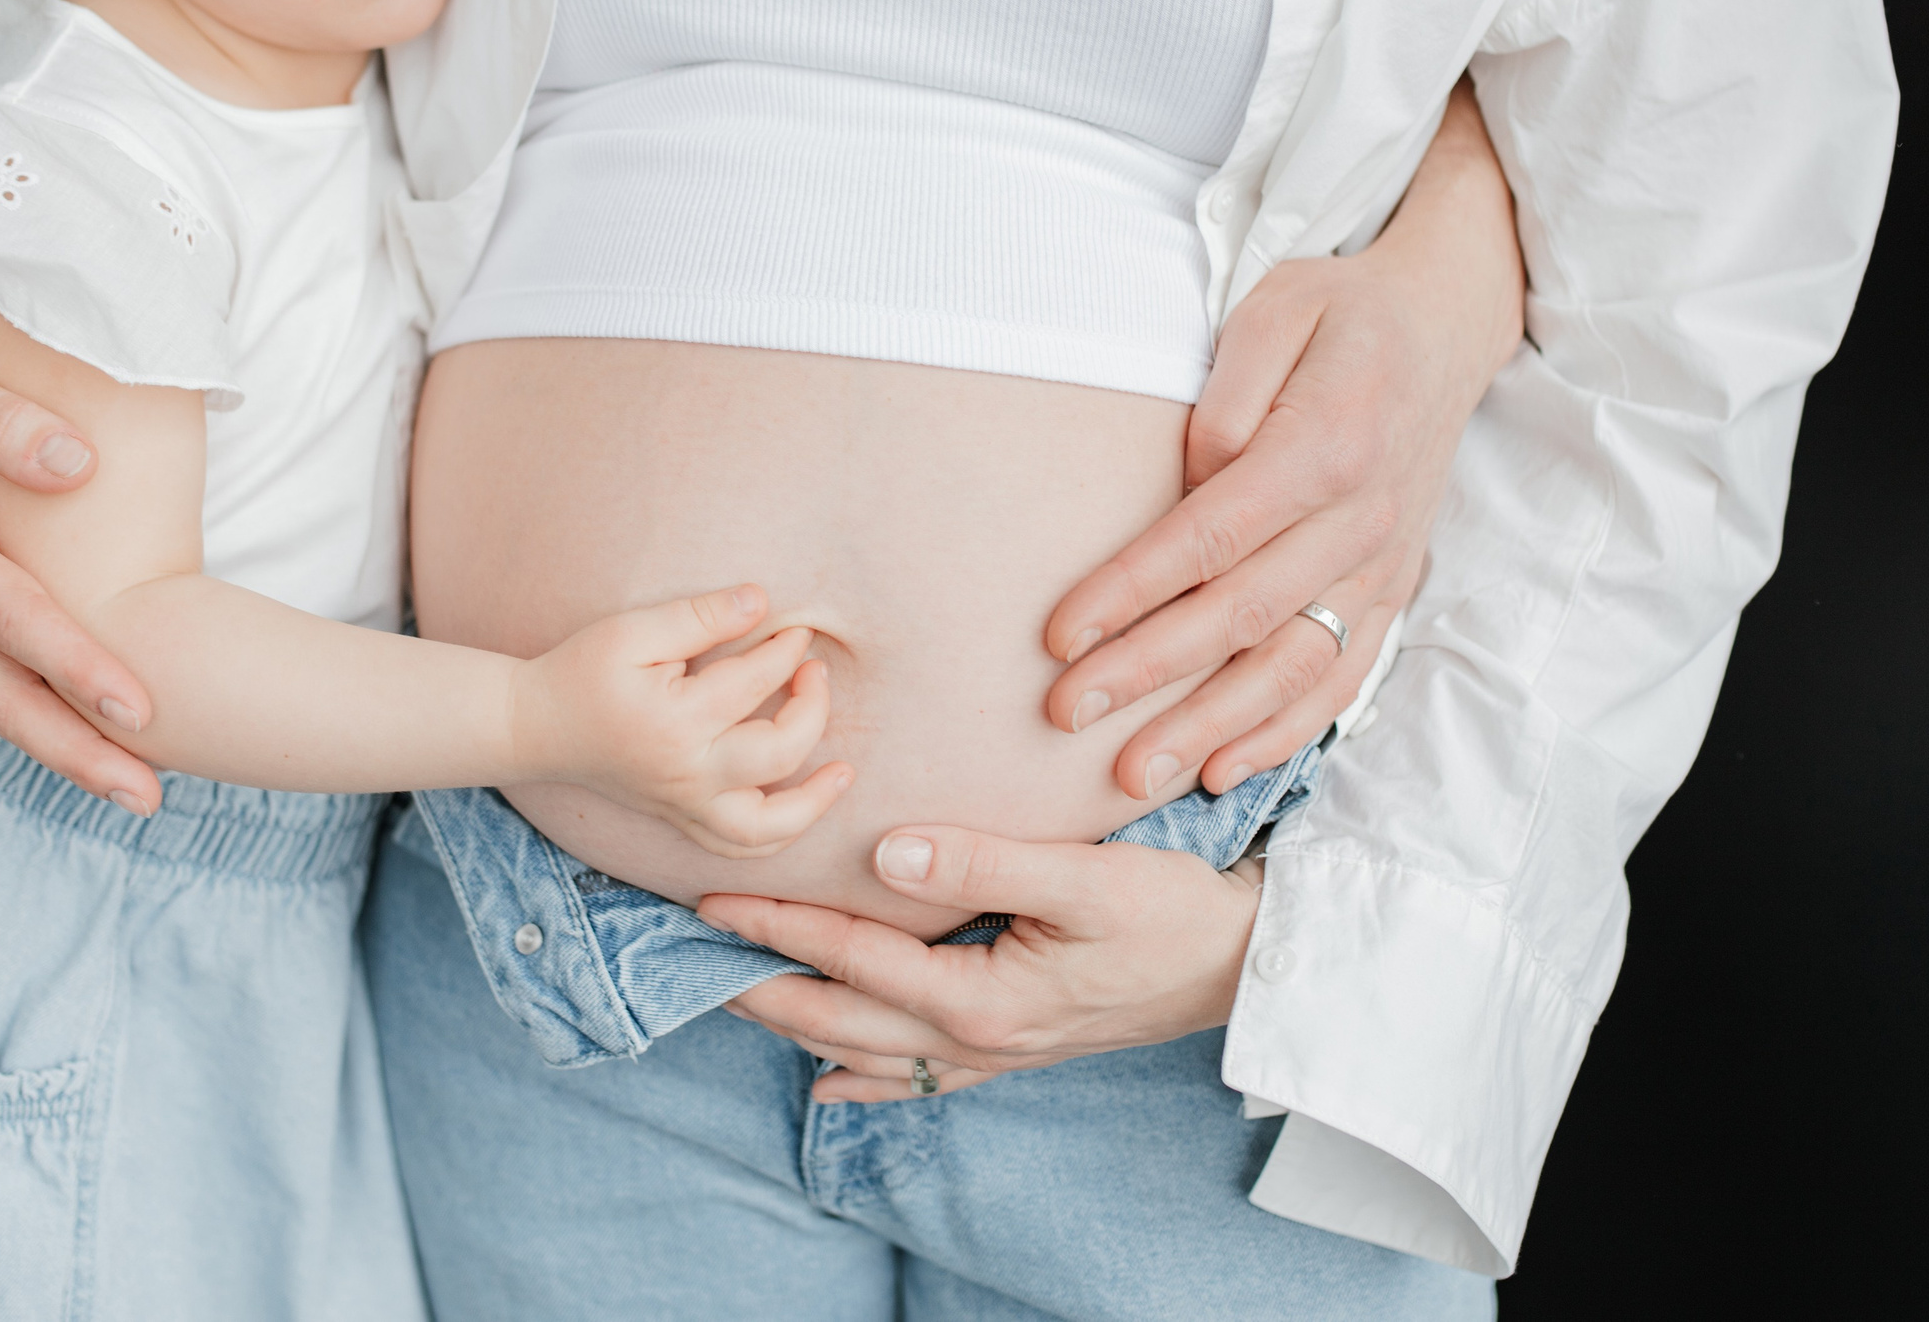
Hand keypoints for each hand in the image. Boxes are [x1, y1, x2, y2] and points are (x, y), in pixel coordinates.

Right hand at [0, 314, 166, 813]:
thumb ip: (5, 421)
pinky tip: (72, 743)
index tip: (140, 710)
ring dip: (52, 750)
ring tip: (127, 789)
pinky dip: (21, 721)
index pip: (11, 620)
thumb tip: (79, 464)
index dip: (75, 668)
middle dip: (71, 752)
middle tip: (147, 798)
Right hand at [516, 584, 850, 857]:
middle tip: (814, 669)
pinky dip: (779, 835)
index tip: (797, 628)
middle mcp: (686, 774)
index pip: (754, 682)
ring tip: (844, 771)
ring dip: (815, 802)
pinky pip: (739, 847)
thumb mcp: (632, 630)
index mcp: (675, 720)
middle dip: (811, 706)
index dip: (786, 650)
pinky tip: (802, 805)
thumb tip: (762, 601)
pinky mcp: (681, 820)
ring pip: (767, 827)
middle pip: (778, 751)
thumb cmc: (582, 672)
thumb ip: (699, 616)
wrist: (536, 727)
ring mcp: (685, 806)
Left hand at [701, 824, 1261, 1101]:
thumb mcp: (1083, 876)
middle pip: (836, 1020)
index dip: (776, 925)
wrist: (1244, 968)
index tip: (712, 899)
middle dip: (757, 988)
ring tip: (730, 996)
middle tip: (684, 957)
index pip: (851, 956)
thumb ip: (982, 861)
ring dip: (794, 1024)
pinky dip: (860, 1077)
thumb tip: (887, 850)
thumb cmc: (1172, 912)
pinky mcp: (1014, 1052)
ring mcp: (993, 1055)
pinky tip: (824, 1077)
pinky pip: (916, 1077)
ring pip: (866, 1051)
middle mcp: (974, 1040)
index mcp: (979, 997)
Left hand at [1045, 79, 1524, 799]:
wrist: (1447, 324)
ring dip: (1210, 725)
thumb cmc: (1339, 310)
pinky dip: (1284, 730)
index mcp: (1325, 444)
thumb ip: (1227, 394)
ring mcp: (1381, 563)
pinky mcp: (1391, 589)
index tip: (1058, 636)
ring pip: (1291, 664)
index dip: (1132, 590)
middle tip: (1066, 716)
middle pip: (1240, 613)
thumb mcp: (1275, 307)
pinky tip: (1219, 767)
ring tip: (1134, 775)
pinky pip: (1341, 677)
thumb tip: (1190, 481)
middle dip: (1148, 673)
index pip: (1211, 536)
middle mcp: (1360, 518)